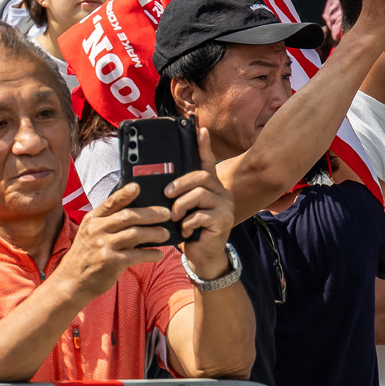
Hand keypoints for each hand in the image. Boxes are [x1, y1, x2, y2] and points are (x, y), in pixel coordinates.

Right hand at [57, 181, 170, 302]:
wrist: (72, 280)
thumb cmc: (87, 254)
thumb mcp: (89, 233)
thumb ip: (107, 222)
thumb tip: (137, 215)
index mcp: (92, 219)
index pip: (110, 203)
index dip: (124, 194)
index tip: (137, 186)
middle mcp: (97, 230)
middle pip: (128, 216)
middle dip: (151, 214)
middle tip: (166, 214)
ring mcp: (103, 245)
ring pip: (135, 234)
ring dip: (154, 233)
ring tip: (165, 234)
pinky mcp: (111, 262)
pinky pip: (137, 255)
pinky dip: (151, 254)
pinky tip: (158, 254)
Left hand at [169, 124, 236, 279]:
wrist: (202, 257)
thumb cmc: (189, 230)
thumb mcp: (181, 209)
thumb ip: (177, 194)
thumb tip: (159, 182)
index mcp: (211, 187)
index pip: (207, 162)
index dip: (203, 146)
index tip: (199, 128)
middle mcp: (222, 193)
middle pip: (201, 177)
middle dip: (180, 184)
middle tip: (167, 194)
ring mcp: (225, 207)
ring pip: (200, 194)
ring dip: (181, 205)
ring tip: (174, 217)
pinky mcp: (224, 221)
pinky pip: (201, 215)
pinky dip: (188, 222)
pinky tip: (185, 230)